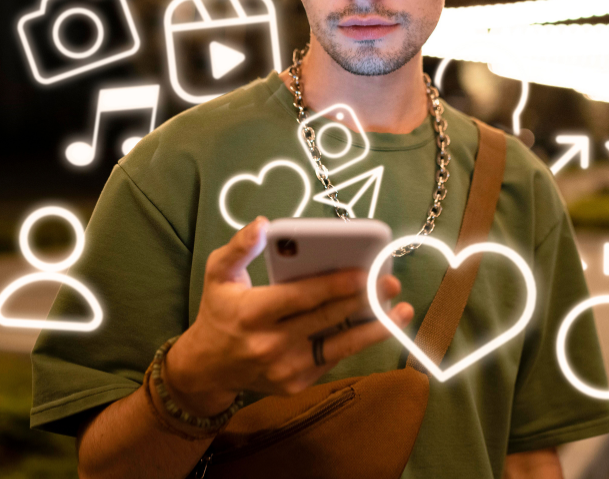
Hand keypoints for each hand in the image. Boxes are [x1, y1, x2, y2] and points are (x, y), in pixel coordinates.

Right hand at [165, 217, 413, 415]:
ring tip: (401, 312)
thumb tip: (264, 224)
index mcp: (252, 313)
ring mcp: (285, 368)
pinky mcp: (295, 385)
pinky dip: (354, 341)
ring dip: (374, 329)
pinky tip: (375, 325)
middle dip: (364, 299)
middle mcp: (269, 344)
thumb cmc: (218, 312)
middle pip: (326, 319)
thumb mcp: (217, 274)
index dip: (335, 285)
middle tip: (391, 283)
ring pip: (339, 346)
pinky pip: (331, 358)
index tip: (364, 272)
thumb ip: (239, 248)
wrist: (207, 369)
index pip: (301, 297)